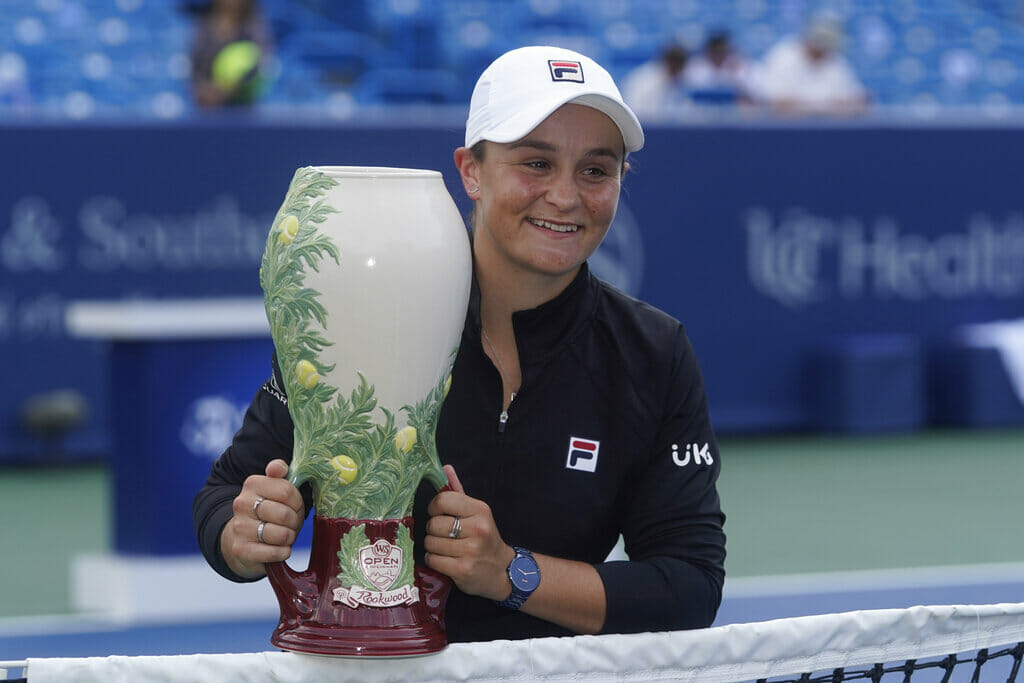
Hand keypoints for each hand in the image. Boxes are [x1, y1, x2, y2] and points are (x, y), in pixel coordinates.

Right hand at [220, 459, 304, 578]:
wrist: (242, 537)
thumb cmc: (269, 510)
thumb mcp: (276, 488)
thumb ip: (280, 472)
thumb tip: (278, 467)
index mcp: (252, 484)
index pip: (287, 491)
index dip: (297, 501)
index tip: (293, 505)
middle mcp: (241, 504)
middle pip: (284, 514)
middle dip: (294, 521)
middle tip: (290, 523)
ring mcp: (239, 527)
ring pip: (281, 534)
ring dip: (289, 537)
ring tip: (284, 535)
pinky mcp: (240, 549)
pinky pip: (274, 553)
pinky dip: (283, 552)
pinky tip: (279, 548)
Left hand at [424, 465, 515, 600]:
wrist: (502, 570)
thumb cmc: (484, 538)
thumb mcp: (476, 513)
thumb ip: (458, 492)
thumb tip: (445, 468)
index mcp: (480, 510)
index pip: (443, 500)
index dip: (434, 508)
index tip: (439, 515)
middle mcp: (478, 529)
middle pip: (433, 524)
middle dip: (433, 531)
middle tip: (445, 535)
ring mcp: (471, 550)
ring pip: (430, 543)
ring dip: (433, 547)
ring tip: (447, 549)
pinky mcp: (463, 570)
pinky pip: (433, 560)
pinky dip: (435, 560)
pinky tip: (446, 560)